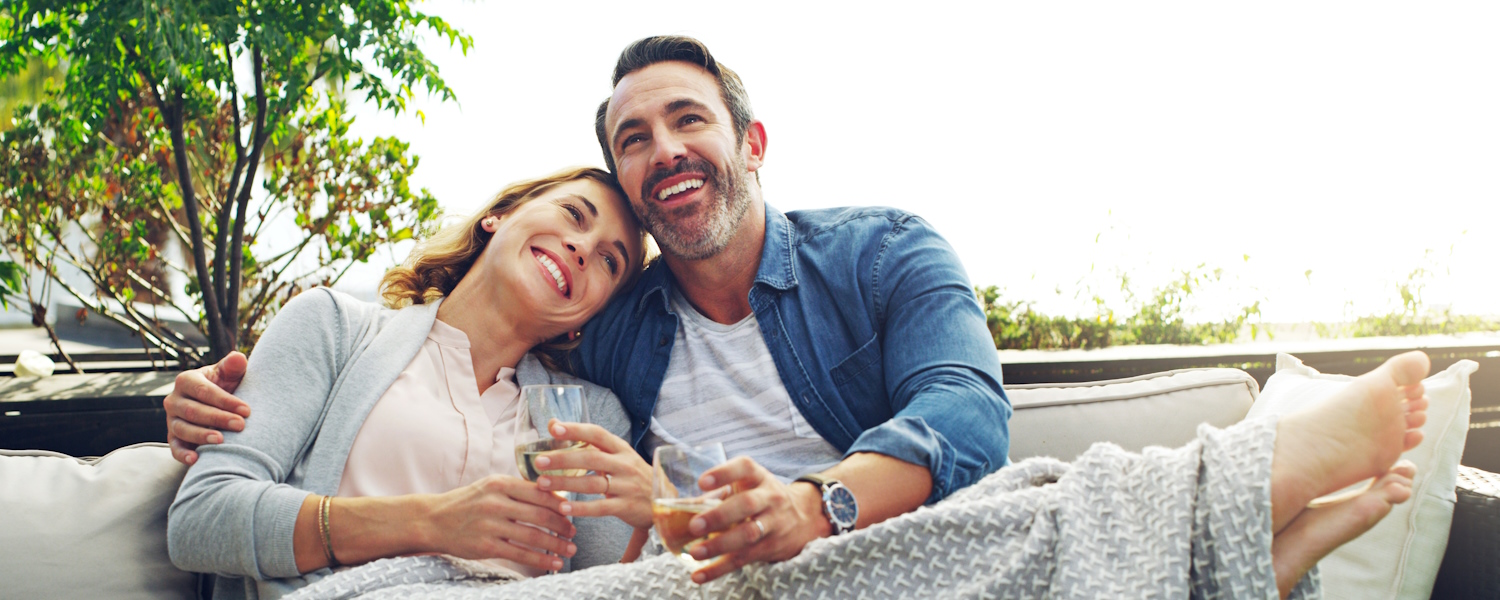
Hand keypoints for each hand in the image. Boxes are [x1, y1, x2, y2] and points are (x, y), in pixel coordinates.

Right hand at [164, 351, 251, 464]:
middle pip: (193, 411)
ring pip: (183, 429)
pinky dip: (182, 455)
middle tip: (241, 425)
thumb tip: (239, 358)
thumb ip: (233, 366)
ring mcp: (172, 420)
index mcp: (186, 380)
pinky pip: (174, 448)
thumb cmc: (226, 386)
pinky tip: (196, 459)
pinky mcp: (173, 438)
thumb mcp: (230, 375)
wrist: (219, 405)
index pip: (204, 390)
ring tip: (222, 441)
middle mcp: (174, 400)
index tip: (247, 410)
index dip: (225, 400)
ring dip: (202, 435)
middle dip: (218, 418)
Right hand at [425, 474, 577, 571]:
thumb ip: (519, 490)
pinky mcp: (486, 546)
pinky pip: (521, 554)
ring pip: (534, 536)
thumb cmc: (468, 503)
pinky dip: (541, 560)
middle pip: (540, 514)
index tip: (573, 510)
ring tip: (570, 550)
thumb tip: (555, 495)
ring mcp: (491, 525)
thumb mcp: (491, 487)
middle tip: (573, 532)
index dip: (560, 503)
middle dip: (562, 525)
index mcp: (500, 483)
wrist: (433, 520)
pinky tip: (553, 564)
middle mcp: (496, 502)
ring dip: (556, 545)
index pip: (539, 492)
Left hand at [533, 420, 653, 528]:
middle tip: (539, 461)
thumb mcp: (615, 454)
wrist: (663, 499)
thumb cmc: (631, 474)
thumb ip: (587, 441)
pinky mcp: (626, 506)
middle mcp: (624, 464)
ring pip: (592, 483)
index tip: (553, 428)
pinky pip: (600, 507)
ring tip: (542, 484)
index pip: (597, 434)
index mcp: (621, 448)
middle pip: (591, 458)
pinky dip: (581, 508)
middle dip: (563, 459)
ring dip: (565, 484)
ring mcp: (626, 486)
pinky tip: (563, 508)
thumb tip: (552, 422)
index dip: (576, 430)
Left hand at [682, 457, 828, 582]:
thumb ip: (718, 494)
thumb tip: (677, 506)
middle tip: (694, 526)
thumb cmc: (763, 497)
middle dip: (720, 516)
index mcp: (759, 477)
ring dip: (720, 545)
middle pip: (747, 505)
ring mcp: (774, 523)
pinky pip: (744, 559)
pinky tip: (699, 576)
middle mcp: (770, 498)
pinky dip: (719, 569)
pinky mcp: (770, 547)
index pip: (744, 468)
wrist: (806, 516)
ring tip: (695, 552)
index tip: (702, 482)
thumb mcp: (748, 486)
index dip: (724, 474)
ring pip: (748, 535)